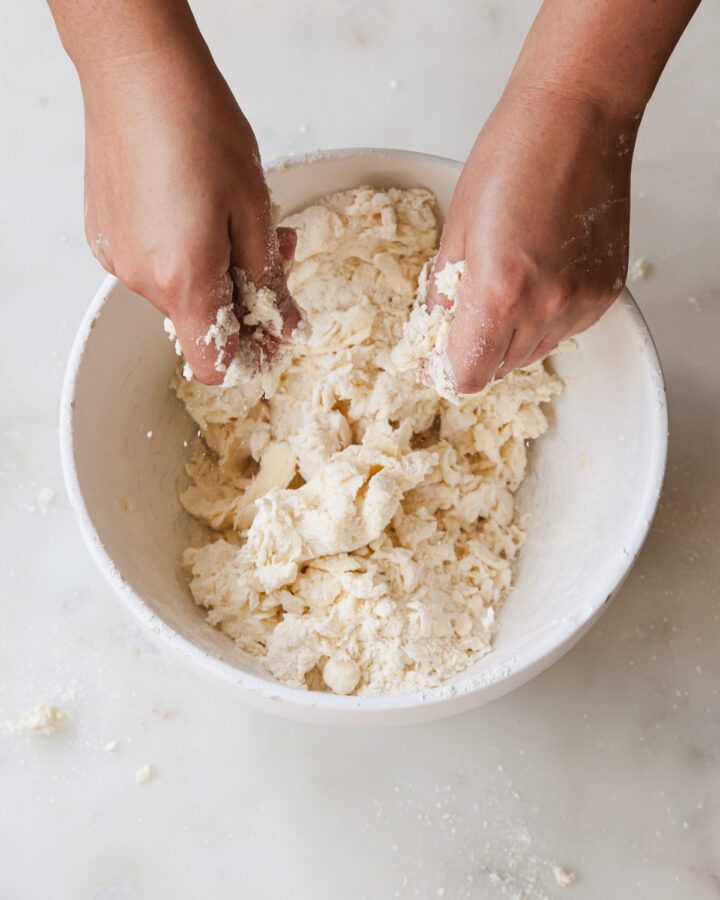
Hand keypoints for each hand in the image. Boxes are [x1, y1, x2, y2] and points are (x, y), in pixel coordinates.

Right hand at [80, 46, 299, 384]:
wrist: (138, 71)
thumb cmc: (201, 130)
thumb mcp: (255, 211)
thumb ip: (269, 281)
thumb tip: (286, 327)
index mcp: (184, 281)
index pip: (213, 366)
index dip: (250, 358)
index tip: (272, 330)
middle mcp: (143, 281)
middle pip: (201, 323)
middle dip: (243, 297)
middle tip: (275, 250)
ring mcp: (118, 258)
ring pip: (180, 291)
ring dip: (216, 269)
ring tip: (239, 216)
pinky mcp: (104, 235)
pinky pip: (153, 264)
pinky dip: (182, 251)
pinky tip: (196, 205)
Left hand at [426, 83, 637, 392]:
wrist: (577, 117)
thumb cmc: (512, 156)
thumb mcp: (456, 229)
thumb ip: (444, 292)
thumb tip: (437, 328)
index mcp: (499, 292)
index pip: (467, 375)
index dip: (445, 372)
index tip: (435, 359)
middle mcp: (546, 307)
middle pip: (499, 369)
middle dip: (475, 352)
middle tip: (464, 318)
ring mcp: (582, 302)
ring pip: (532, 353)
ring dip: (509, 339)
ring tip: (504, 289)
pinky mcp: (606, 292)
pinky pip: (564, 330)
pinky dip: (544, 320)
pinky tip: (537, 279)